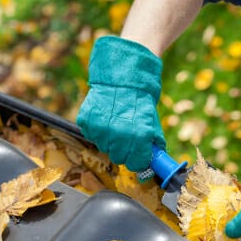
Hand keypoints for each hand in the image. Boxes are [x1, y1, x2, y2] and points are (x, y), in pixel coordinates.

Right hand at [76, 36, 165, 171]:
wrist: (122, 76)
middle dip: (124, 151)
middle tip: (126, 137)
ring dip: (110, 140)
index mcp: (139, 136)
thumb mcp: (152, 122)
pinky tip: (104, 117)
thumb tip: (153, 164)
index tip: (138, 155)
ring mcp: (101, 129)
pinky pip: (92, 135)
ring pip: (104, 148)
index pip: (136, 164)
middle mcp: (119, 135)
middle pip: (119, 158)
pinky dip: (97, 130)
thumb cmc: (140, 101)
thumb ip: (152, 144)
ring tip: (115, 123)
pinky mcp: (87, 122)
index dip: (138, 160)